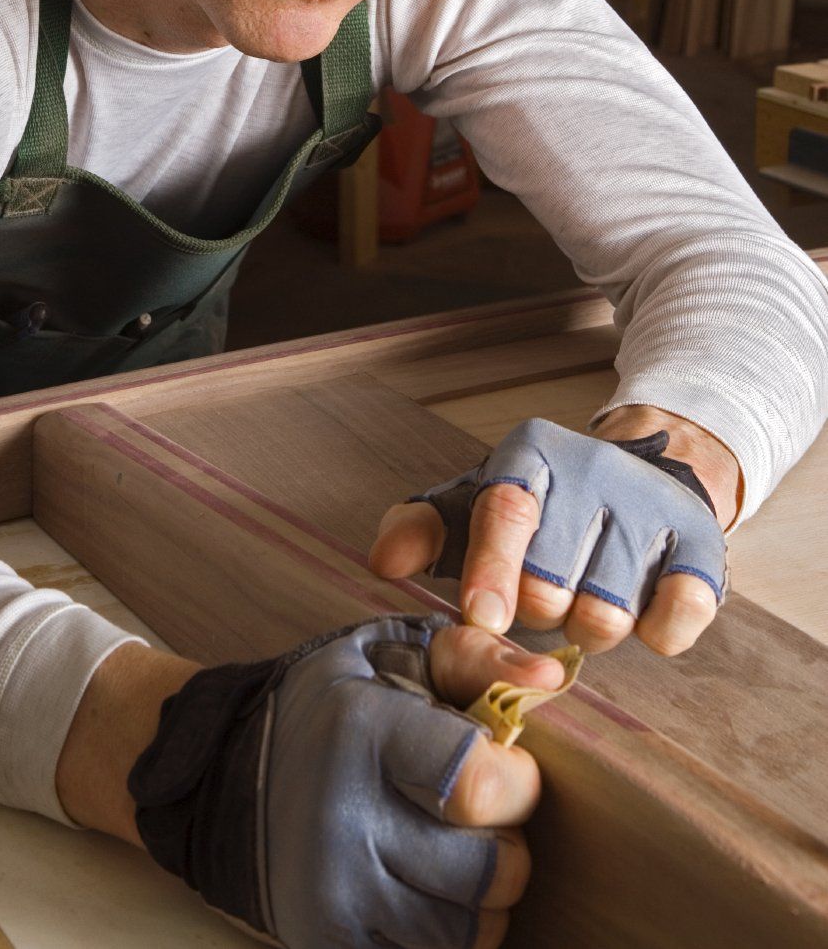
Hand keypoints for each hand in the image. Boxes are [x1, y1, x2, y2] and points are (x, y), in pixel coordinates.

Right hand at [120, 617, 562, 948]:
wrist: (220, 773)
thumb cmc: (330, 706)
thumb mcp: (392, 656)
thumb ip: (475, 657)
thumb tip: (552, 674)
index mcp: (361, 734)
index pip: (480, 787)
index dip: (518, 783)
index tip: (504, 769)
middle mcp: (341, 820)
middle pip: (490, 873)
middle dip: (507, 846)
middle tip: (479, 820)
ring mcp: (331, 894)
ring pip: (468, 934)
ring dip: (482, 901)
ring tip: (454, 857)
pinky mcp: (325, 942)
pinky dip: (444, 935)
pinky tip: (425, 893)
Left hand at [370, 412, 734, 657]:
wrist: (642, 475)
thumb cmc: (541, 506)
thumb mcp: (471, 505)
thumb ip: (419, 530)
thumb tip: (382, 562)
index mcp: (530, 455)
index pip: (507, 511)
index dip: (492, 569)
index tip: (481, 617)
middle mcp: (595, 470)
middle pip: (550, 586)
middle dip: (537, 609)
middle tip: (545, 591)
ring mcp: (653, 506)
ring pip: (606, 615)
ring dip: (590, 626)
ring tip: (587, 595)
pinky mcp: (704, 545)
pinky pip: (677, 618)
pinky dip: (657, 630)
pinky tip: (644, 608)